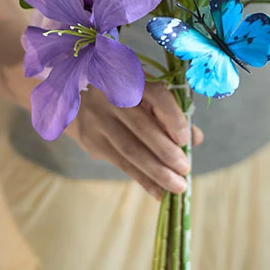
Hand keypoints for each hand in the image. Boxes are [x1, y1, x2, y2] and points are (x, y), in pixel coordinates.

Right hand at [66, 82, 203, 198]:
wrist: (73, 95)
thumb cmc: (120, 93)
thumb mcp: (143, 92)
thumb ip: (169, 112)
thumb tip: (196, 139)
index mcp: (130, 79)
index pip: (155, 95)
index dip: (172, 116)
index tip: (185, 138)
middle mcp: (112, 97)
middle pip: (142, 127)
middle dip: (166, 152)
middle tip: (185, 169)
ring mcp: (98, 120)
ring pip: (130, 149)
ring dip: (156, 171)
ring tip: (177, 186)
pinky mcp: (91, 141)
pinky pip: (120, 163)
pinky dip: (142, 179)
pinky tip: (158, 191)